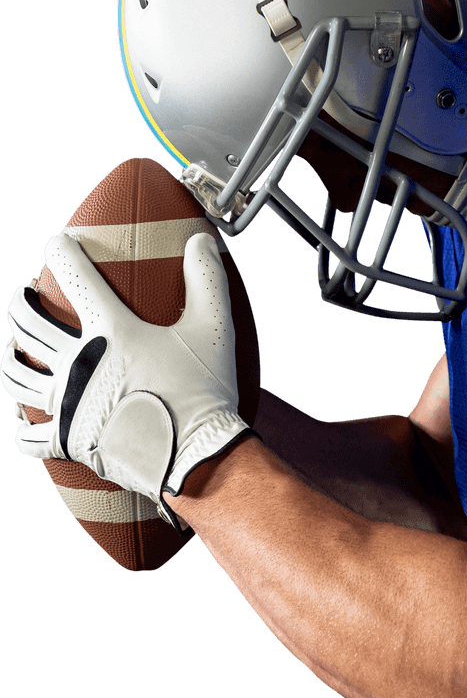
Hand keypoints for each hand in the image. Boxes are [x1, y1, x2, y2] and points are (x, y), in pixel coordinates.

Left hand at [2, 233, 248, 528]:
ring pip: (18, 375)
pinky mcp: (68, 440)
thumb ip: (207, 280)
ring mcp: (68, 403)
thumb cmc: (206, 390)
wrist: (197, 456)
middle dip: (21, 303)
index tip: (56, 244)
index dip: (62, 253)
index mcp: (111, 332)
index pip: (77, 279)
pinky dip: (24, 427)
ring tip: (13, 352)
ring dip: (10, 358)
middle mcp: (79, 363)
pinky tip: (25, 423)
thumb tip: (202, 240)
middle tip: (24, 297)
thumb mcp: (215, 329)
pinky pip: (30, 434)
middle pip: (30, 325)